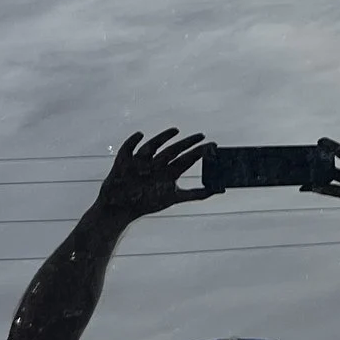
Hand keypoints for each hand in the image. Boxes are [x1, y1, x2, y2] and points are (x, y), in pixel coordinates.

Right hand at [90, 129, 215, 222]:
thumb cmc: (147, 202)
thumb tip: (220, 190)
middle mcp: (157, 163)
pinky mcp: (125, 160)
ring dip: (163, 137)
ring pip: (154, 146)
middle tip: (202, 135)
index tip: (214, 145)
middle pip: (173, 150)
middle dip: (187, 143)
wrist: (120, 209)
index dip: (200, 152)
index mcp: (168, 171)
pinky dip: (133, 140)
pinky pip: (128, 147)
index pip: (187, 159)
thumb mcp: (173, 198)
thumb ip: (196, 194)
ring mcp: (141, 161)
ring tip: (176, 130)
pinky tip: (140, 134)